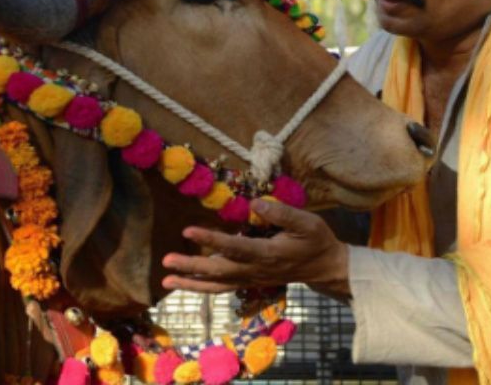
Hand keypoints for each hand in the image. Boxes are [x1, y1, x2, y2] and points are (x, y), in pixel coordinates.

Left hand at [161, 199, 351, 299]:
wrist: (324, 267)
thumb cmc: (316, 240)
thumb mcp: (307, 222)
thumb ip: (282, 213)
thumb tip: (254, 204)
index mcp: (268, 254)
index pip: (235, 247)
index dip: (211, 240)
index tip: (188, 231)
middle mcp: (256, 270)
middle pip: (219, 271)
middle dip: (191, 267)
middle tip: (166, 260)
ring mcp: (251, 279)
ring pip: (217, 284)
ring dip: (191, 283)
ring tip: (166, 279)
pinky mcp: (248, 281)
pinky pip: (221, 288)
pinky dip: (201, 287)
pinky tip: (184, 284)